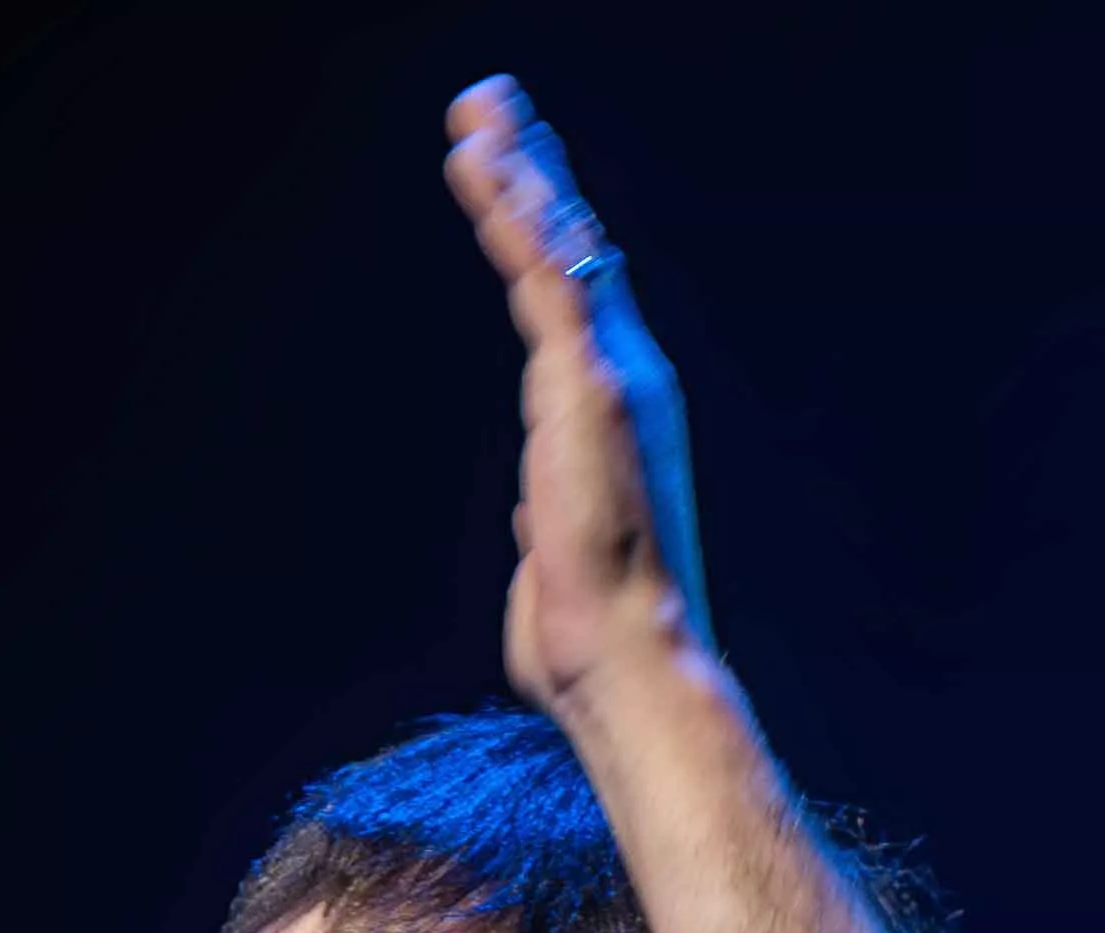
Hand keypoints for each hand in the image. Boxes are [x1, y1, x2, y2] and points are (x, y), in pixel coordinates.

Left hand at [444, 78, 712, 717]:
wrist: (625, 655)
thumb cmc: (587, 630)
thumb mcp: (556, 552)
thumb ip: (547, 515)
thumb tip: (534, 514)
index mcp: (608, 409)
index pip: (571, 297)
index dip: (541, 230)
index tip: (517, 176)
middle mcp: (620, 374)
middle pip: (569, 249)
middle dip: (530, 170)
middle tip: (492, 106)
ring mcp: (609, 371)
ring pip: (554, 248)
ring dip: (515, 174)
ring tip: (479, 113)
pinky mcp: (589, 380)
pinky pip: (548, 277)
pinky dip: (519, 217)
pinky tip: (492, 166)